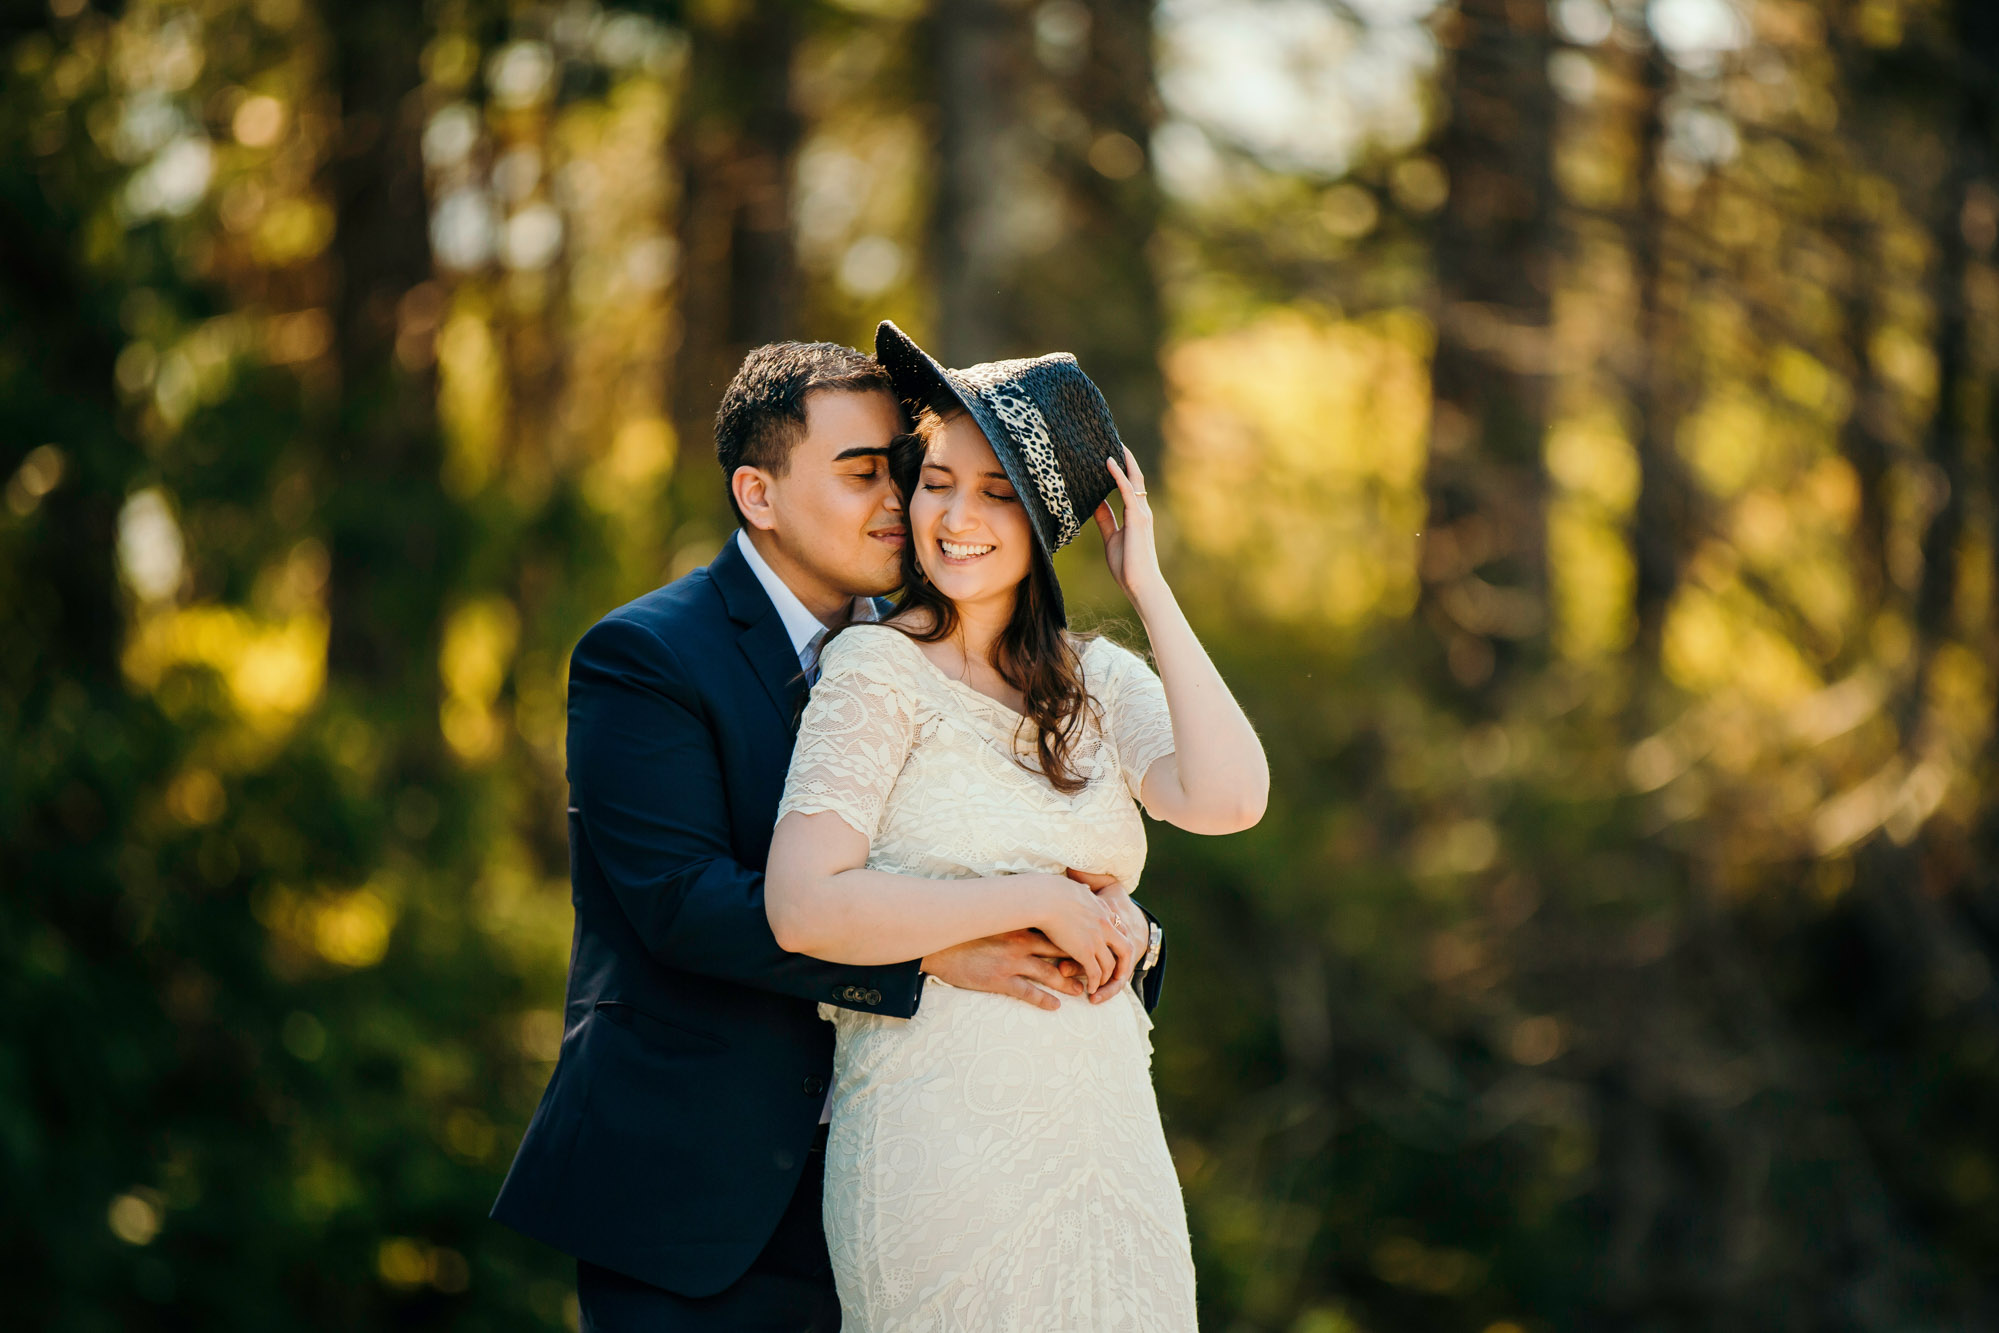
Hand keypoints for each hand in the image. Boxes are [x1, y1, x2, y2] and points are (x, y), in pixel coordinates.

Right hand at [919, 930, 1085, 1011]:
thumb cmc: (966, 928)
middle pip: (1060, 952)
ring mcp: (1011, 962)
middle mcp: (1021, 942)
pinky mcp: (999, 980)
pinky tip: (1055, 1006)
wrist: (939, 944)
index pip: (1057, 930)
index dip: (1076, 937)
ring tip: (1081, 990)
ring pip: (1049, 974)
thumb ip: (1015, 915)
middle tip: (1095, 970)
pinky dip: (1045, 1000)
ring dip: (1068, 983)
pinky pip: (1028, 993)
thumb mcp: (993, 916)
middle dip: (1080, 962)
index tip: (1090, 943)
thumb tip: (1031, 909)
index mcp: (1020, 925)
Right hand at [1034, 874, 1137, 994]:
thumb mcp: (1072, 886)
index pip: (1116, 926)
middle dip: (1123, 963)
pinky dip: (1095, 983)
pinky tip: (1090, 989)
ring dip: (1107, 977)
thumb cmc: (1049, 889)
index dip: (1114, 939)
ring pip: (1110, 964)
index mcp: (1101, 908)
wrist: (1044, 897)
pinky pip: (1095, 973)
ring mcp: (1096, 939)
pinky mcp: (1085, 952)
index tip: (1108, 947)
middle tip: (1117, 973)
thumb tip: (1077, 886)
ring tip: (1100, 984)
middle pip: (1125, 948)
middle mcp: (1104, 925)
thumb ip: (1079, 891)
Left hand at [1094, 445, 1164, 603]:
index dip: (1120, 468)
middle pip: (1134, 476)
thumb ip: (1105, 520)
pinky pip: (1128, 490)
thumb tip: (1095, 503)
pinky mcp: (1137, 518)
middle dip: (1124, 457)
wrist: (1140, 585)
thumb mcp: (1111, 538)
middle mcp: (1141, 510)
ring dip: (1122, 459)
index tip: (1108, 453)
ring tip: (1111, 441)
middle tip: (1111, 438)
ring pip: (1133, 478)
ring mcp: (1141, 513)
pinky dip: (1118, 474)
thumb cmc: (1127, 567)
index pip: (1128, 485)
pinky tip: (1108, 461)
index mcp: (1135, 515)